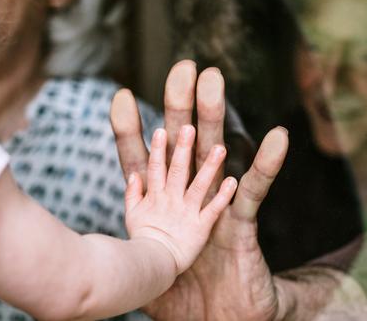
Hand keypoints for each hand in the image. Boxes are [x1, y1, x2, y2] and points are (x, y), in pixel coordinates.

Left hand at [111, 60, 289, 319]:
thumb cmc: (178, 298)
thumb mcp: (140, 271)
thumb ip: (121, 250)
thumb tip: (90, 243)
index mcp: (161, 209)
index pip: (143, 164)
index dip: (132, 133)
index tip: (121, 97)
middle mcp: (188, 200)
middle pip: (181, 146)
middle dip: (179, 107)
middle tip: (181, 68)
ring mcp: (215, 209)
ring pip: (214, 157)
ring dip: (216, 119)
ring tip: (214, 82)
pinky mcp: (241, 227)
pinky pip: (255, 194)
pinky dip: (264, 167)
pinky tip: (275, 139)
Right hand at [125, 125, 237, 273]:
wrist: (151, 268)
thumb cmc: (142, 243)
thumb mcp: (131, 215)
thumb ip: (133, 193)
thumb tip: (133, 174)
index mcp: (155, 196)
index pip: (155, 168)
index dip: (158, 150)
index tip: (160, 129)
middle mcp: (171, 201)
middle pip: (177, 171)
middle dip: (182, 148)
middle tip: (189, 127)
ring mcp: (186, 213)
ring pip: (199, 186)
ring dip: (209, 167)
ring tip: (220, 148)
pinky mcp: (200, 228)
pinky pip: (213, 210)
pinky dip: (223, 196)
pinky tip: (233, 181)